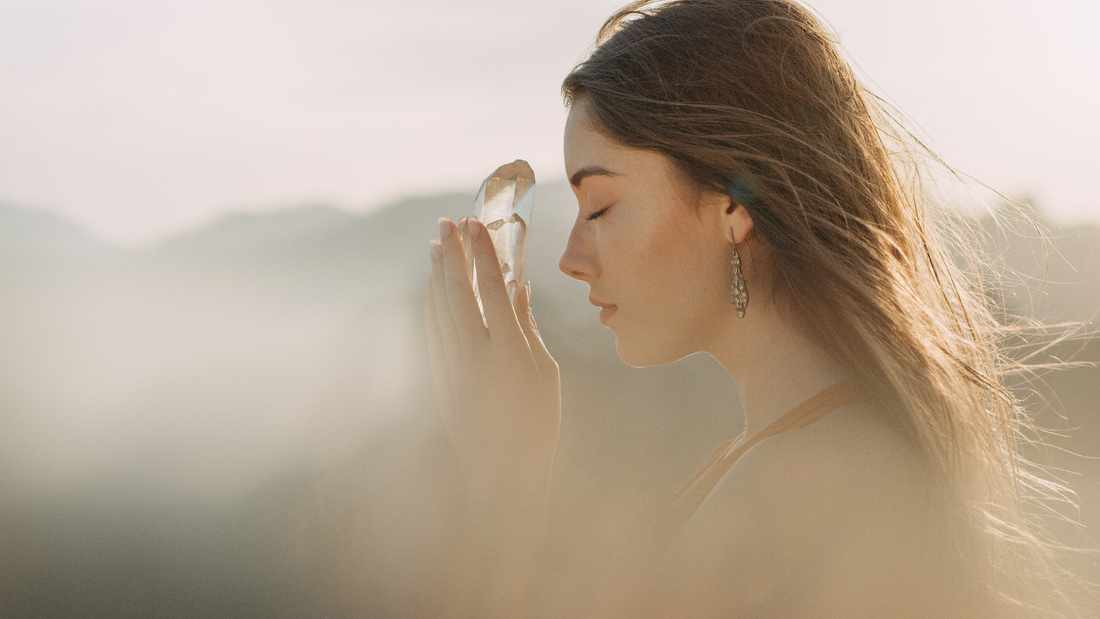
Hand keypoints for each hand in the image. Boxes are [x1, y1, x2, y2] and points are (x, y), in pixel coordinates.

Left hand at [425, 216, 560, 504]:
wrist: (500, 474)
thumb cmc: (536, 424)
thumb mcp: (544, 373)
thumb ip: (527, 327)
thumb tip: (519, 288)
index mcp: (509, 353)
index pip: (492, 290)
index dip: (483, 253)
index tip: (476, 223)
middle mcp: (475, 357)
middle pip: (457, 292)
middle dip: (452, 253)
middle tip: (447, 222)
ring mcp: (452, 368)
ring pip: (438, 308)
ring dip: (436, 273)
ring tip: (436, 244)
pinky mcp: (439, 379)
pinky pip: (431, 330)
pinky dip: (431, 302)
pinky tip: (431, 286)